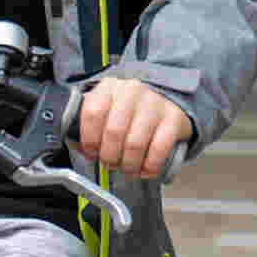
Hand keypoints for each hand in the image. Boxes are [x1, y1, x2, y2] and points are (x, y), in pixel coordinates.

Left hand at [71, 74, 192, 179]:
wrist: (166, 99)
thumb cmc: (129, 111)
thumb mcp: (106, 108)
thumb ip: (90, 124)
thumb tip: (82, 149)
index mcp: (110, 87)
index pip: (93, 113)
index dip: (89, 140)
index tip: (92, 152)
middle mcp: (132, 91)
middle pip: (114, 132)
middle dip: (109, 156)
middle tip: (110, 164)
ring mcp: (155, 104)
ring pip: (135, 144)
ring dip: (128, 165)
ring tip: (127, 168)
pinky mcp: (174, 118)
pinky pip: (158, 150)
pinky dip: (149, 166)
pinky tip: (145, 169)